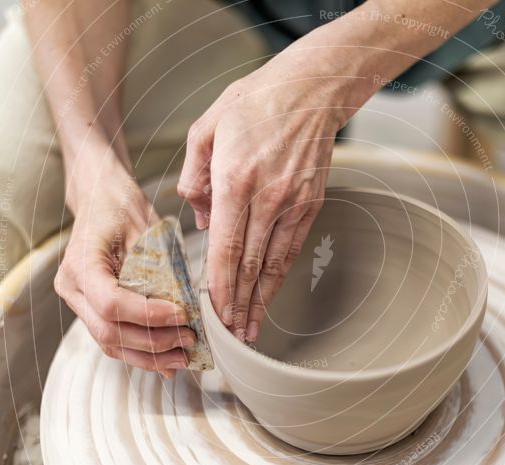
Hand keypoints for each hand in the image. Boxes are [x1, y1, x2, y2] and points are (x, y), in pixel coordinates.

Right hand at [55, 156, 195, 378]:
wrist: (98, 197)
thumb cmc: (120, 206)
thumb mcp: (144, 228)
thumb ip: (159, 267)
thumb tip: (187, 305)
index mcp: (81, 263)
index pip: (111, 303)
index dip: (149, 316)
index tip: (182, 315)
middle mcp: (71, 288)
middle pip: (110, 331)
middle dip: (154, 342)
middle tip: (189, 339)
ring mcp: (77, 302)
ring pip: (110, 343)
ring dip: (149, 356)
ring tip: (182, 357)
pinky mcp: (89, 310)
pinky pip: (112, 339)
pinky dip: (140, 352)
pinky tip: (166, 361)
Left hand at [177, 57, 348, 341]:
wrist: (309, 90)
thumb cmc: (254, 104)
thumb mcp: (205, 129)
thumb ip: (193, 177)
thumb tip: (198, 220)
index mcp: (236, 180)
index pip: (225, 247)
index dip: (218, 286)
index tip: (212, 313)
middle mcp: (268, 198)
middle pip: (249, 264)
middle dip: (237, 304)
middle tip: (229, 335)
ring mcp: (293, 204)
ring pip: (273, 263)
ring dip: (260, 300)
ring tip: (249, 327)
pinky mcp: (311, 205)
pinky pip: (291, 249)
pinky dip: (279, 276)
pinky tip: (269, 294)